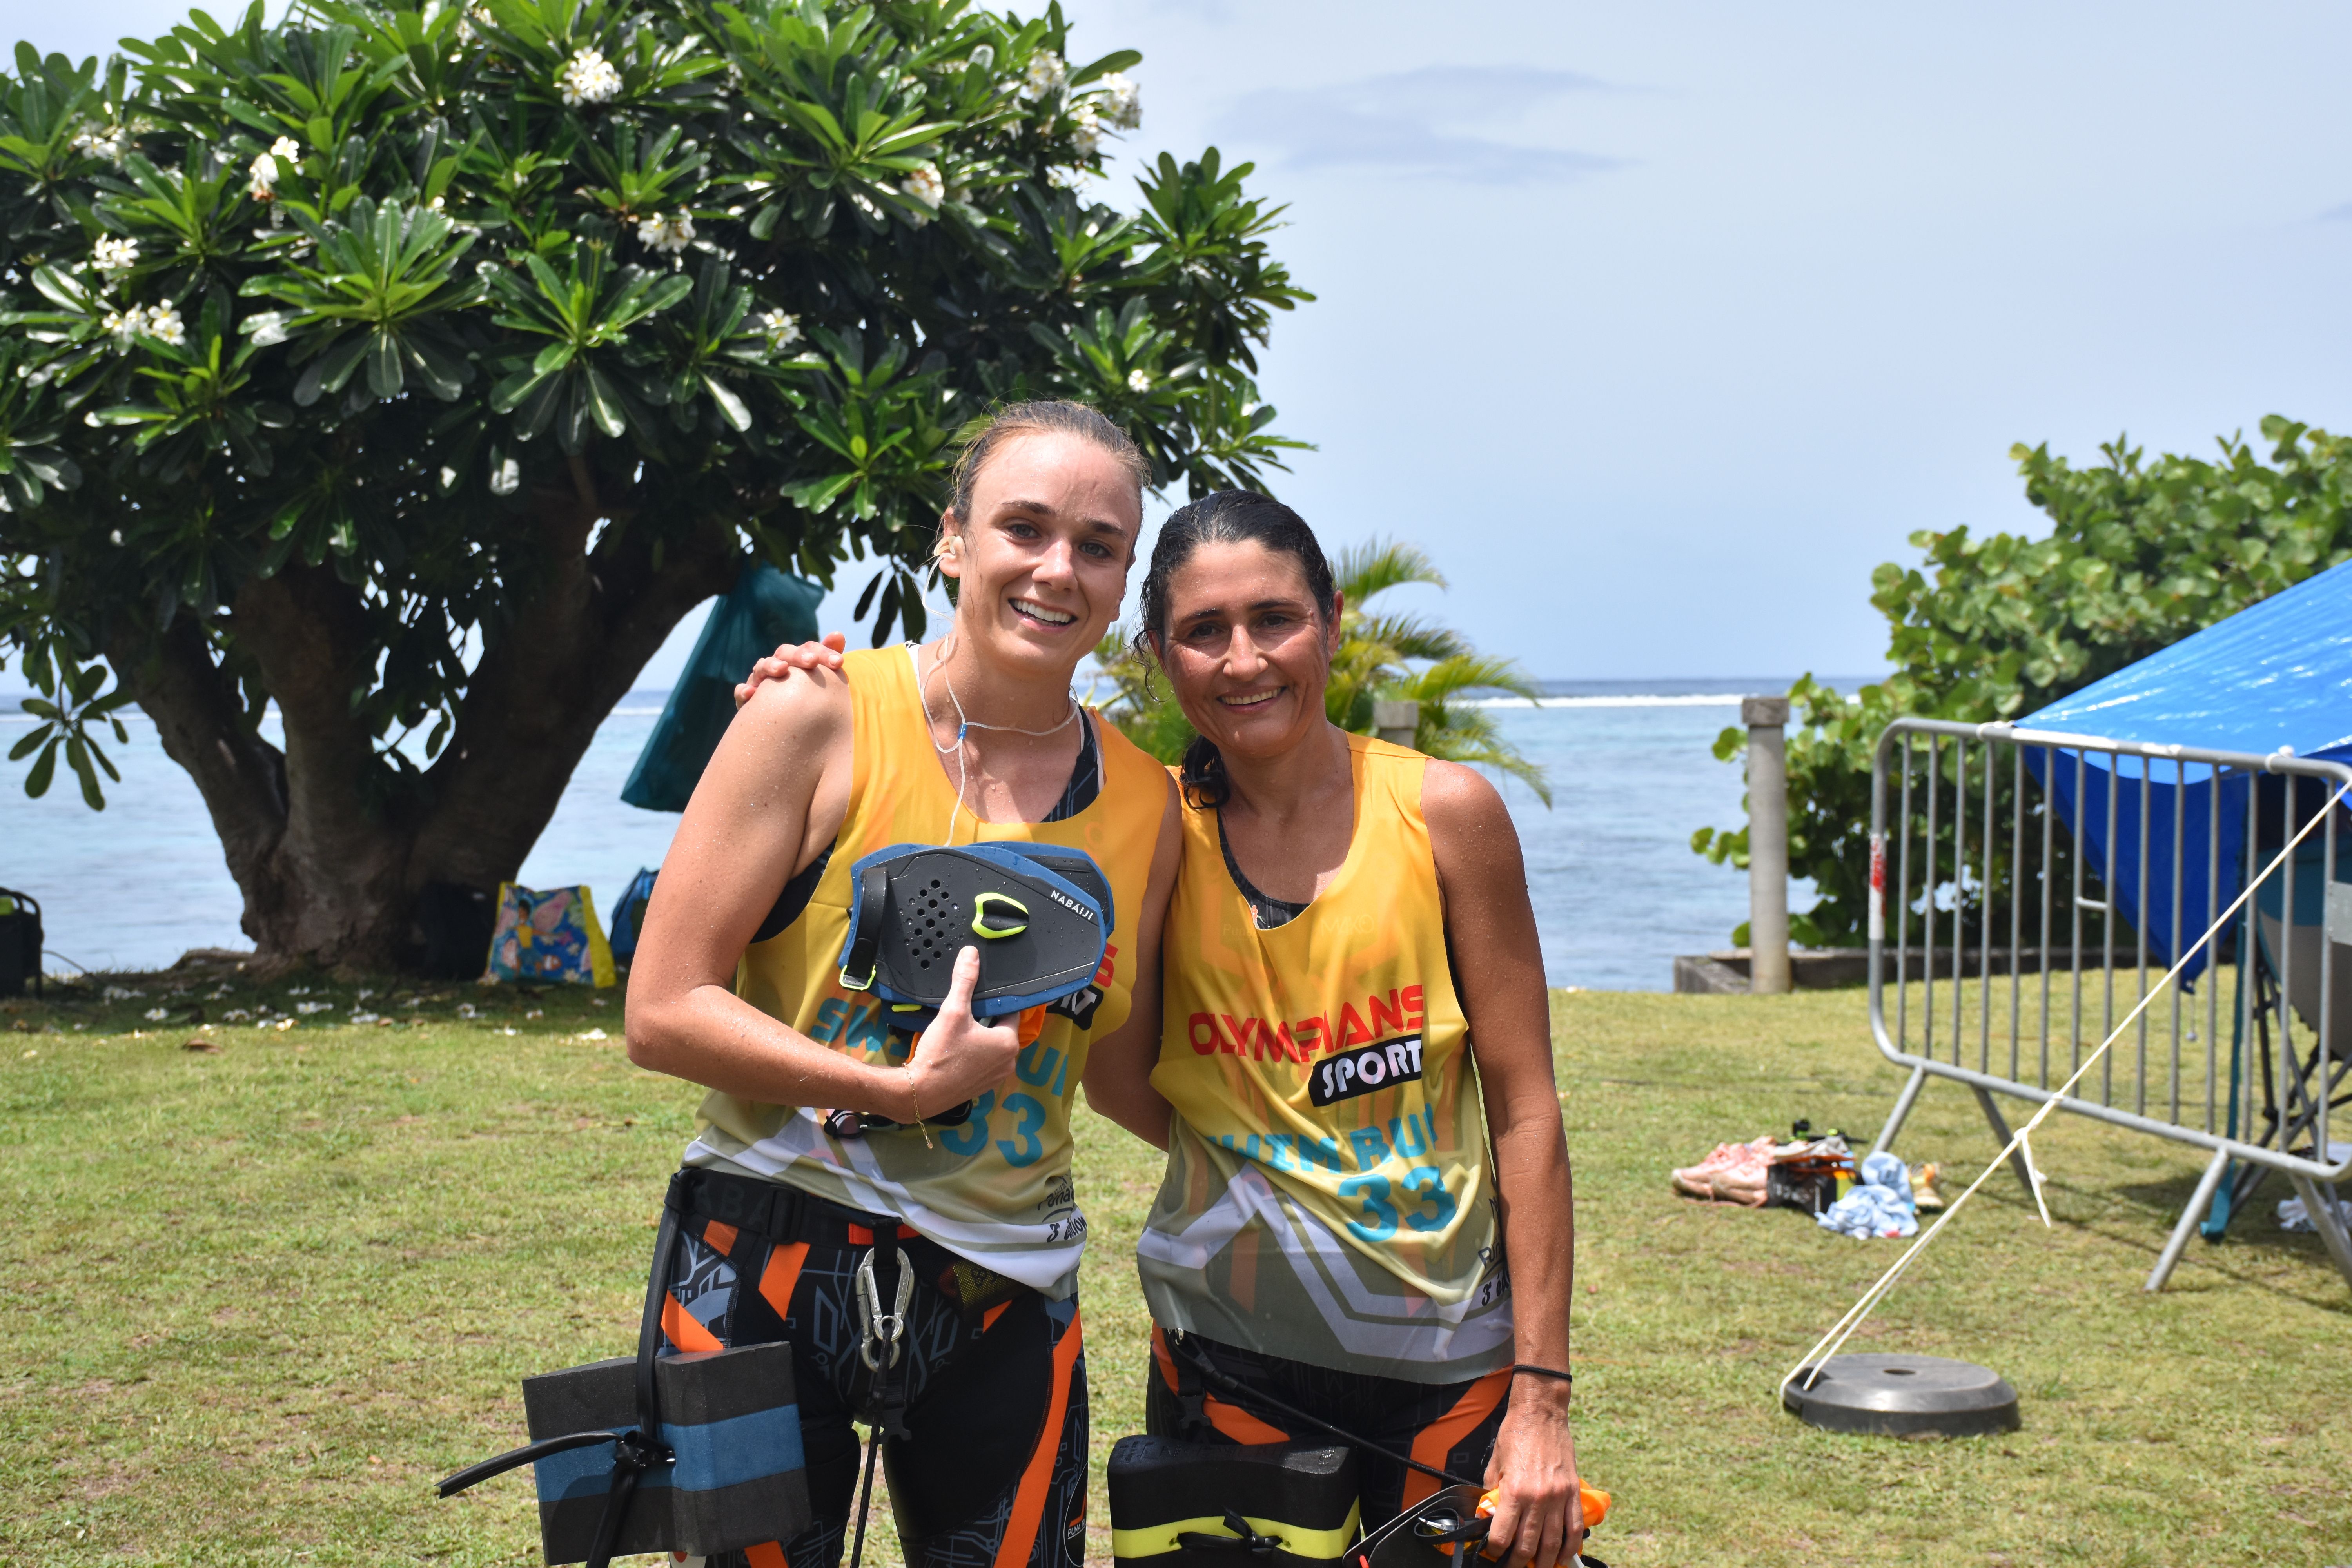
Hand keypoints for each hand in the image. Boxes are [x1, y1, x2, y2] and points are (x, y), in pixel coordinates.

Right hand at [735, 631, 846, 707]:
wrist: (784, 720)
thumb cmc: (806, 696)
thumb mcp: (820, 678)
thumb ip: (828, 658)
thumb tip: (838, 634)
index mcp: (798, 659)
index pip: (810, 649)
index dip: (823, 652)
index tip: (839, 662)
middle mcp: (777, 665)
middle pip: (785, 653)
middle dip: (798, 655)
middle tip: (811, 662)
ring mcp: (761, 680)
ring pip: (762, 667)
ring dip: (770, 666)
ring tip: (781, 669)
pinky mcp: (748, 698)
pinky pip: (742, 692)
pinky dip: (744, 691)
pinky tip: (751, 693)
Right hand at [903, 947, 1020, 1114]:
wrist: (920, 1092)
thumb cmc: (941, 1052)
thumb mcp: (953, 1011)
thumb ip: (964, 981)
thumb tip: (971, 953)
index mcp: (1009, 1042)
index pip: (1009, 1012)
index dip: (993, 1003)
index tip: (978, 998)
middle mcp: (1009, 1062)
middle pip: (1000, 1029)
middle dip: (985, 1020)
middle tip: (964, 1013)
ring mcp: (996, 1077)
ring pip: (991, 1047)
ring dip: (979, 1038)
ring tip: (958, 1031)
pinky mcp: (982, 1087)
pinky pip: (983, 1063)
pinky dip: (973, 1055)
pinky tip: (955, 1050)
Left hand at [1481, 1380, 1582, 1567]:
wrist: (1540, 1414)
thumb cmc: (1515, 1435)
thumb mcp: (1494, 1465)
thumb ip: (1492, 1494)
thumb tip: (1489, 1516)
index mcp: (1514, 1491)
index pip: (1503, 1536)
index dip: (1495, 1551)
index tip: (1493, 1554)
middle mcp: (1537, 1498)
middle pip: (1528, 1545)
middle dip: (1518, 1563)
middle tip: (1513, 1567)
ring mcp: (1558, 1497)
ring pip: (1553, 1543)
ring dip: (1545, 1561)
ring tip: (1538, 1567)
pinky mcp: (1572, 1493)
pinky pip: (1574, 1528)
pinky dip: (1570, 1547)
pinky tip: (1563, 1557)